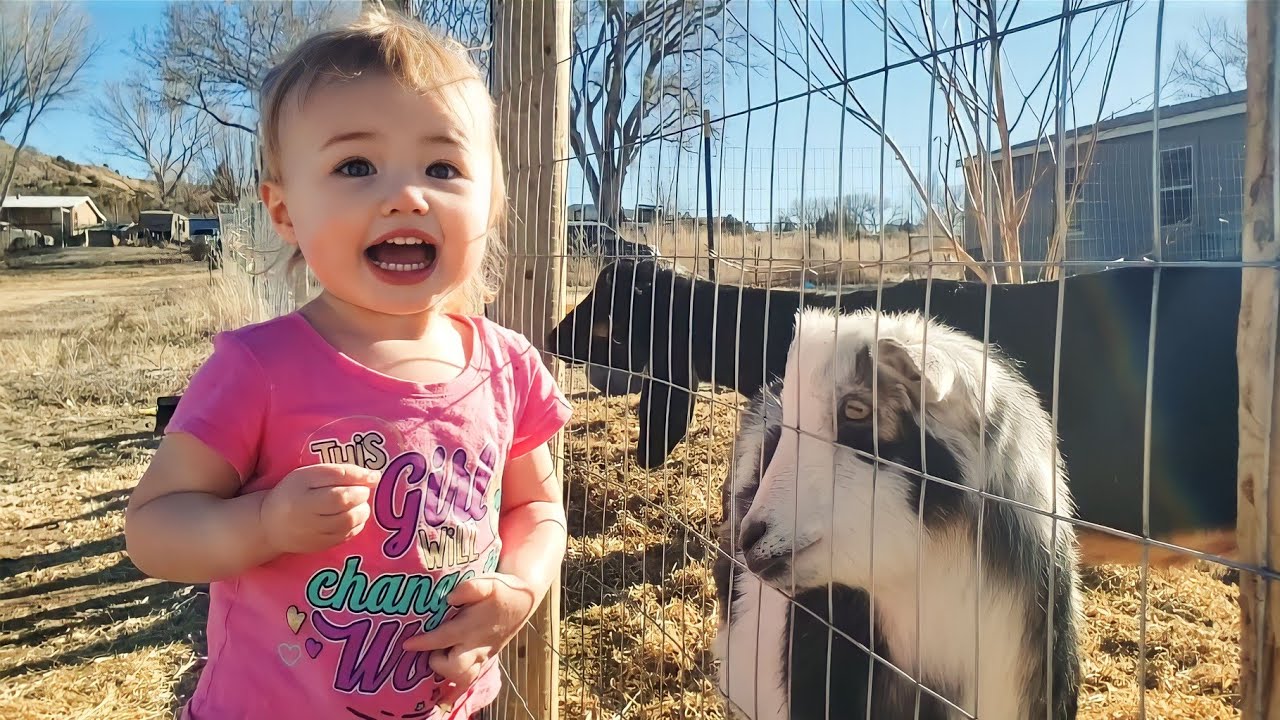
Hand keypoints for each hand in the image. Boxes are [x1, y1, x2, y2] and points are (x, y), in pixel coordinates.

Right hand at [259, 463, 381, 554]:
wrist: (270, 525)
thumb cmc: (292, 492)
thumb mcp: (309, 475)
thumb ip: (341, 472)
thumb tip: (375, 477)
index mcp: (303, 496)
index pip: (338, 493)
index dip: (359, 484)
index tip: (370, 477)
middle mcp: (308, 518)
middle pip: (345, 508)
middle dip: (361, 496)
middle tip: (360, 490)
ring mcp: (315, 535)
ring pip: (349, 523)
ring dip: (362, 511)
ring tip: (357, 503)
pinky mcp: (322, 546)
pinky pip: (348, 535)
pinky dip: (357, 524)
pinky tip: (351, 515)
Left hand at [402, 573, 538, 704]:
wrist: (523, 602)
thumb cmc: (502, 590)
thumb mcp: (490, 582)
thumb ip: (471, 587)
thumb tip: (451, 596)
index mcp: (472, 627)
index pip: (443, 638)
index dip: (423, 643)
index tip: (407, 644)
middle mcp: (477, 646)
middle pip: (454, 668)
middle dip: (438, 663)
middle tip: (430, 649)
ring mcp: (482, 655)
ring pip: (464, 678)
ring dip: (448, 673)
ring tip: (438, 658)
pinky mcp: (485, 659)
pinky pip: (470, 677)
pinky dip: (457, 680)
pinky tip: (445, 673)